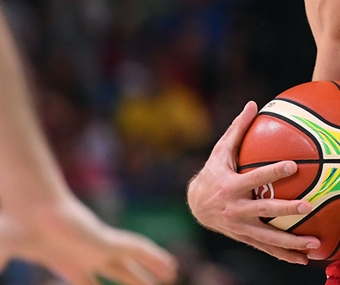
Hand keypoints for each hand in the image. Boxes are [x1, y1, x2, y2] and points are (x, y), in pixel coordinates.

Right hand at [0, 194, 176, 284]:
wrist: (30, 212)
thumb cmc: (17, 230)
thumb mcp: (6, 253)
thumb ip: (1, 263)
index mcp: (66, 263)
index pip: (87, 284)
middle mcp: (86, 256)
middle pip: (116, 273)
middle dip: (133, 281)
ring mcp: (98, 247)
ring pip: (131, 265)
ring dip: (150, 273)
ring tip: (171, 278)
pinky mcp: (108, 240)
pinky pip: (139, 251)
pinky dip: (156, 260)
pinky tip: (171, 268)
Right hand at [186, 101, 320, 263]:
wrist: (196, 205)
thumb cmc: (214, 172)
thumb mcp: (221, 151)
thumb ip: (238, 129)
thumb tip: (253, 103)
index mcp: (231, 187)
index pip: (255, 178)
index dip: (272, 172)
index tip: (292, 166)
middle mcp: (236, 210)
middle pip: (265, 211)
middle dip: (287, 210)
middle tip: (309, 206)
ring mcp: (242, 228)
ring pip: (269, 238)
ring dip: (292, 242)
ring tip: (316, 244)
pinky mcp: (247, 238)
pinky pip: (268, 249)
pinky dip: (286, 255)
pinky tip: (307, 260)